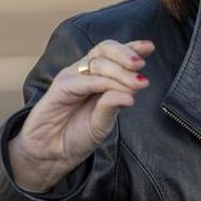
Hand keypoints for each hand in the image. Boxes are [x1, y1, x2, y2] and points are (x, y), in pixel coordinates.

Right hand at [8, 39, 153, 191]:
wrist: (51, 153)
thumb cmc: (76, 136)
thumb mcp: (102, 123)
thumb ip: (114, 106)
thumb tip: (132, 95)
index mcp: (97, 77)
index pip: (114, 55)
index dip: (132, 48)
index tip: (150, 47)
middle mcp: (84, 73)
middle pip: (106, 50)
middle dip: (126, 54)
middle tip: (141, 65)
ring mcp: (72, 78)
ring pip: (98, 63)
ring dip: (121, 72)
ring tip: (138, 84)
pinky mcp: (60, 88)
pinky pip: (85, 81)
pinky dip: (104, 84)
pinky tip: (120, 93)